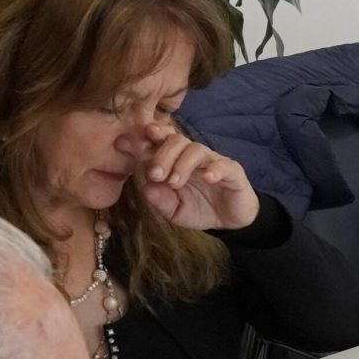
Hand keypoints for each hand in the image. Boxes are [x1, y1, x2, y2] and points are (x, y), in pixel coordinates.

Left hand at [137, 128, 260, 231]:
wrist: (229, 220)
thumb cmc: (200, 209)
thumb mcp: (174, 211)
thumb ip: (160, 201)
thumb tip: (146, 188)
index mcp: (174, 160)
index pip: (158, 142)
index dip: (143, 138)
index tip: (125, 142)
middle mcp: (192, 156)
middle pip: (176, 140)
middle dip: (161, 154)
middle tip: (154, 174)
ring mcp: (213, 161)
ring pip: (196, 149)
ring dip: (182, 164)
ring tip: (175, 183)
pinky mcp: (232, 172)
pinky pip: (223, 165)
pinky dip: (214, 169)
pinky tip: (206, 178)